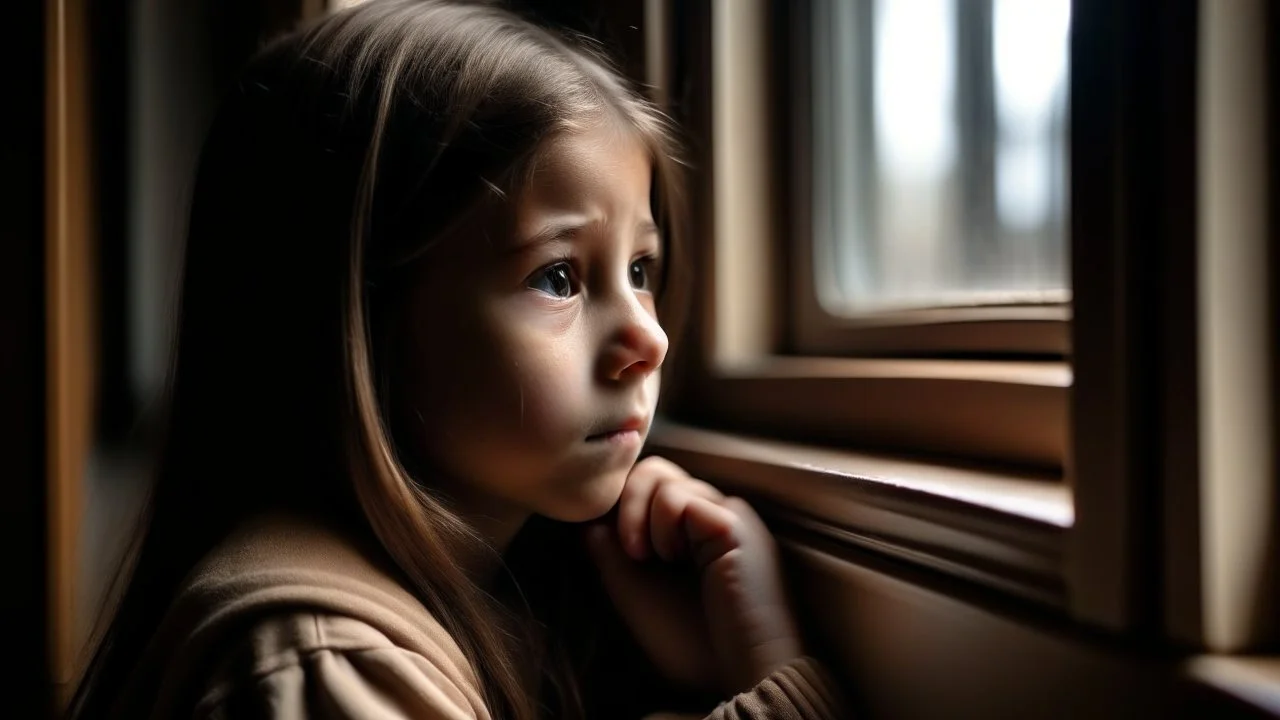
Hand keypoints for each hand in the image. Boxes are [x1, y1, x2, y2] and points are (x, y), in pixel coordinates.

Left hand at [584, 456, 802, 694]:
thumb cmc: (692, 644)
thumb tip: (590, 521)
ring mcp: (726, 514)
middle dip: (626, 501)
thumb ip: (611, 555)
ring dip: (640, 516)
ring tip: (652, 558)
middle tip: (629, 548)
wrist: (737, 673)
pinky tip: (673, 557)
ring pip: (662, 477)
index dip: (622, 507)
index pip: (650, 488)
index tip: (615, 546)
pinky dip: (663, 522)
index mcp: (693, 532)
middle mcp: (713, 515)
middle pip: (655, 471)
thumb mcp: (635, 593)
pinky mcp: (732, 522)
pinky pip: (678, 496)